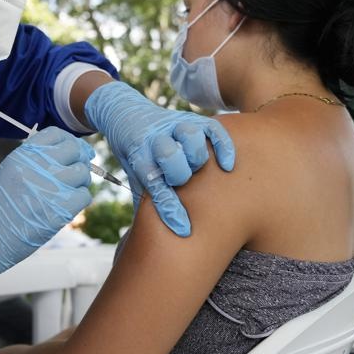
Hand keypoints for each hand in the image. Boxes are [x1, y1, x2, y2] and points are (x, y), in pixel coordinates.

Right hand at [0, 127, 93, 291]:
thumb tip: (68, 154)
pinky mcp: (60, 210)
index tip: (75, 151)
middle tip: (77, 172)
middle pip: (75, 151)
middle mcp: (38, 166)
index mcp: (23, 155)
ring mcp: (50, 187)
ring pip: (83, 173)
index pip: (57, 134)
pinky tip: (68, 205)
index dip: (70, 141)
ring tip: (70, 191)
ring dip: (81, 182)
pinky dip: (80, 200)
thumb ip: (34, 160)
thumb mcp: (9, 172)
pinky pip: (84, 196)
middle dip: (80, 160)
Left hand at [84, 82, 234, 235]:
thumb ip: (148, 200)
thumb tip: (156, 238)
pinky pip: (212, 128)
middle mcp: (154, 139)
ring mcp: (172, 126)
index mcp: (138, 157)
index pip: (153, 184)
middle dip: (178, 173)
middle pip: (170, 154)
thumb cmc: (137, 157)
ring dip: (196, 155)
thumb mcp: (135, 177)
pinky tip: (227, 165)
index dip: (169, 208)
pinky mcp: (189, 118)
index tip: (183, 230)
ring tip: (198, 168)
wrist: (126, 115)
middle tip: (182, 182)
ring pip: (190, 136)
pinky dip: (223, 145)